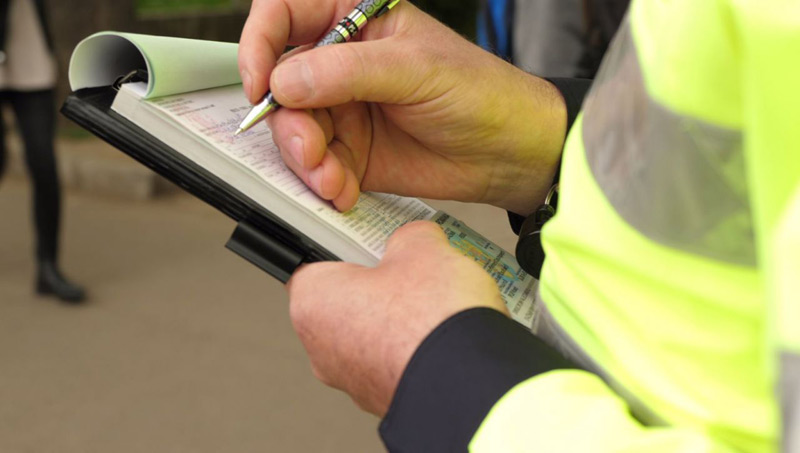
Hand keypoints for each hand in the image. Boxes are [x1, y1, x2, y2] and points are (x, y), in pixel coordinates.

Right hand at [239, 0, 566, 213]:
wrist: (507, 153)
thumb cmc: (478, 92)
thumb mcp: (414, 69)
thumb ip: (347, 72)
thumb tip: (284, 81)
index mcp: (353, 18)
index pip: (283, 13)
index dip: (259, 44)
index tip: (261, 84)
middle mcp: (340, 63)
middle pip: (280, 84)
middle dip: (289, 123)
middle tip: (311, 149)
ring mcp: (343, 108)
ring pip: (293, 130)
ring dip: (305, 160)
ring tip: (332, 177)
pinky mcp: (350, 151)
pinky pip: (316, 166)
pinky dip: (323, 182)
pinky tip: (343, 189)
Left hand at [286, 221, 507, 415]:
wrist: (466, 384)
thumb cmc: (429, 320)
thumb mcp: (422, 248)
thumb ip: (409, 236)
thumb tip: (413, 240)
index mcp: (312, 302)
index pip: (313, 261)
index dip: (346, 244)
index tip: (370, 238)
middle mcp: (321, 348)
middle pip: (347, 298)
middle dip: (380, 281)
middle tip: (412, 266)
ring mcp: (353, 379)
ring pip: (373, 332)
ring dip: (400, 316)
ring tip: (436, 299)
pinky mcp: (384, 397)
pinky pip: (396, 359)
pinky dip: (415, 345)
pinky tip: (443, 330)